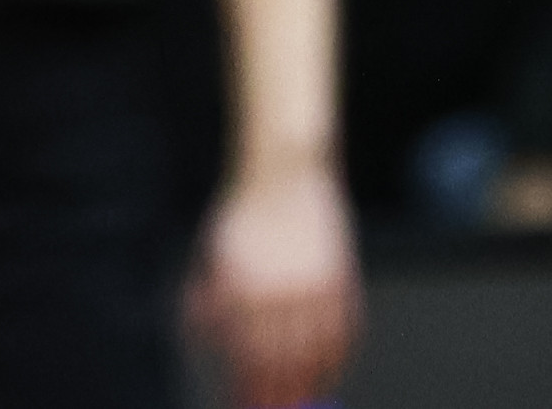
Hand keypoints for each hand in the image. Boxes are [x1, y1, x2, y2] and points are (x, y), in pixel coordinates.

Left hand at [189, 157, 357, 408]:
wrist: (284, 168)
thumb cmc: (241, 211)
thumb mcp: (214, 252)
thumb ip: (208, 296)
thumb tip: (207, 340)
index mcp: (242, 290)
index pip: (245, 358)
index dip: (247, 390)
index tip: (246, 408)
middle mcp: (278, 292)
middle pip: (281, 364)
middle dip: (278, 397)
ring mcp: (313, 284)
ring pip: (315, 352)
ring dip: (310, 384)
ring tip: (305, 402)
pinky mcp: (339, 274)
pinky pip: (344, 328)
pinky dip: (340, 355)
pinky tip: (332, 370)